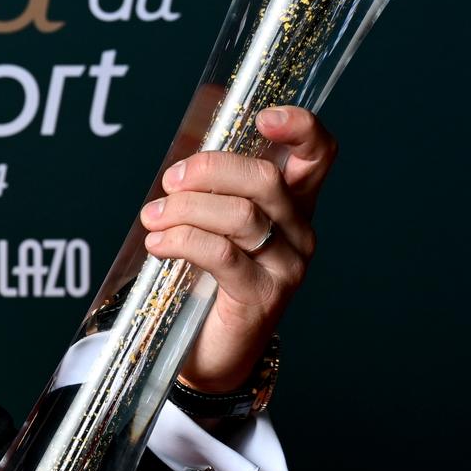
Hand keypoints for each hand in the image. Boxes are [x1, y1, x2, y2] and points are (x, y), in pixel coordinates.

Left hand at [138, 104, 335, 391]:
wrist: (213, 351)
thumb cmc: (209, 278)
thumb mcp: (213, 224)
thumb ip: (210, 190)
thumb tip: (182, 160)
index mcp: (293, 204)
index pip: (318, 156)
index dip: (300, 129)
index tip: (264, 118)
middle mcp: (300, 232)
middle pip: (265, 180)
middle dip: (208, 171)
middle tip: (169, 182)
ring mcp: (286, 265)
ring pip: (241, 216)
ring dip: (185, 209)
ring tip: (153, 219)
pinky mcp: (262, 296)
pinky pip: (222, 254)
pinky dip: (182, 241)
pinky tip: (158, 244)